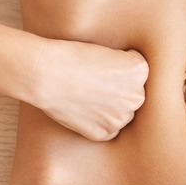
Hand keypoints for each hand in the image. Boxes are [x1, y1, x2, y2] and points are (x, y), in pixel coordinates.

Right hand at [30, 39, 148, 140]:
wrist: (45, 75)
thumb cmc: (72, 56)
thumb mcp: (108, 52)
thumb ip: (125, 67)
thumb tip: (128, 82)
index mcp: (139, 72)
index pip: (138, 70)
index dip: (120, 64)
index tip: (104, 63)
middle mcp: (135, 97)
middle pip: (133, 94)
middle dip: (120, 88)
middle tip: (96, 80)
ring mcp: (119, 118)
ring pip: (122, 113)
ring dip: (112, 107)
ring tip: (89, 94)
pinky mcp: (103, 133)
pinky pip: (110, 130)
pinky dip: (100, 122)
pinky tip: (86, 108)